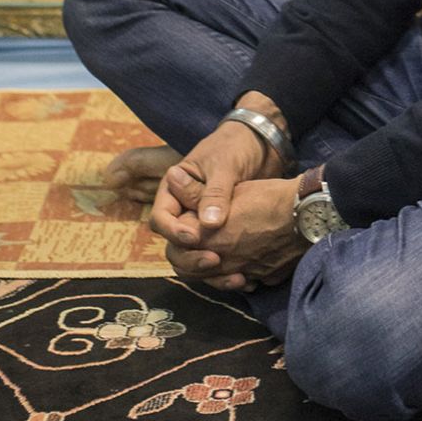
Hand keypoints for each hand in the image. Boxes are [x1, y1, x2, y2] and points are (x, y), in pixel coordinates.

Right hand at [149, 97, 288, 266]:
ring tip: (235, 275)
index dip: (173, 232)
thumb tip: (207, 225)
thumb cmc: (235, 146)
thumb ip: (215, 193)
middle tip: (215, 260)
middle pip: (174, 245)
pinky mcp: (221, 235)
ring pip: (194, 256)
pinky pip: (216, 258)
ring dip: (210, 270)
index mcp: (174, 190)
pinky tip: (244, 277)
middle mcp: (184, 211)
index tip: (194, 238)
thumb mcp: (224, 165)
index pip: (161, 219)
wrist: (260, 143)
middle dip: (191, 257)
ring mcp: (201, 225)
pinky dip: (226, 271)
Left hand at [162, 176, 306, 291]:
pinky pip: (244, 281)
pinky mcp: (263, 278)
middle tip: (198, 239)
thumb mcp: (229, 190)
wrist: (305, 214)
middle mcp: (222, 263)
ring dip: (212, 268)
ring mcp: (244, 274)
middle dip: (190, 256)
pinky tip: (245, 258)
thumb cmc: (266, 197)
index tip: (187, 222)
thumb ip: (196, 192)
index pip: (176, 249)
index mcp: (209, 240)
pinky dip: (238, 273)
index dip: (178, 236)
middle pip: (191, 270)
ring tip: (218, 251)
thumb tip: (172, 177)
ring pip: (216, 280)